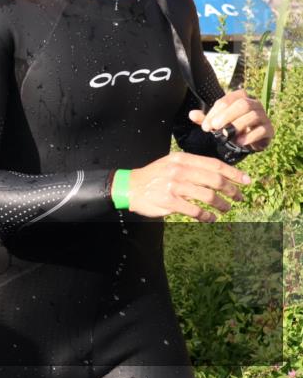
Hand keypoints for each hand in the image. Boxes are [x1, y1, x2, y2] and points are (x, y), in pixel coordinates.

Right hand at [125, 152, 251, 222]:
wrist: (130, 187)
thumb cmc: (155, 176)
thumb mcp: (172, 164)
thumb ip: (193, 166)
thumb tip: (220, 174)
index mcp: (182, 159)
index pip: (214, 164)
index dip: (233, 174)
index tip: (246, 181)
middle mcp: (179, 170)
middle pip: (215, 180)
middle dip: (232, 190)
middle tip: (239, 198)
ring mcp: (174, 186)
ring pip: (208, 196)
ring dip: (222, 205)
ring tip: (226, 209)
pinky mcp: (169, 201)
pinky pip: (195, 211)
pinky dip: (207, 216)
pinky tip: (210, 218)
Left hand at [189, 89, 273, 150]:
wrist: (249, 139)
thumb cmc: (230, 126)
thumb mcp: (216, 122)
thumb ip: (205, 119)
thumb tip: (191, 114)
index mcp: (240, 97)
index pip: (226, 100)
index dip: (214, 113)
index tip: (205, 127)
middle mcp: (254, 103)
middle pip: (242, 104)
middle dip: (227, 115)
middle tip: (215, 127)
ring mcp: (263, 116)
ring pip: (252, 116)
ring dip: (238, 125)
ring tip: (227, 136)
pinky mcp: (269, 129)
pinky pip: (261, 130)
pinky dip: (249, 136)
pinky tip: (239, 142)